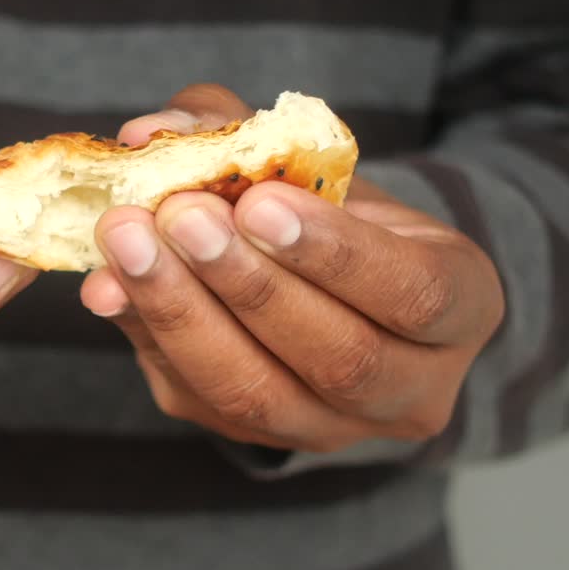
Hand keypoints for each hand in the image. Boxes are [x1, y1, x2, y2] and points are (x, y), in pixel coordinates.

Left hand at [80, 85, 503, 451]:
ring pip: (259, 394)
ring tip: (127, 241)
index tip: (260, 200)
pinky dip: (146, 334)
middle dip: (246, 284)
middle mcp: (411, 388)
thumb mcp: (315, 162)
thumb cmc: (331, 210)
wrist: (329, 284)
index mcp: (461, 308)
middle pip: (336, 356)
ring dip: (183, 313)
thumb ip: (239, 132)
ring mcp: (332, 426)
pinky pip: (197, 395)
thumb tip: (147, 133)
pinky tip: (107, 283)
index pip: (412, 295)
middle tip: (177, 214)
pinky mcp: (254, 437)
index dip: (334, 253)